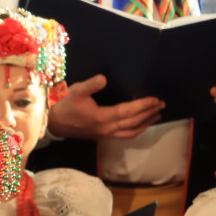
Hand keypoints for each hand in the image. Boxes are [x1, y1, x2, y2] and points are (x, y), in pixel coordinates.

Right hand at [48, 74, 163, 139]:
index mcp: (102, 117)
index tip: (155, 99)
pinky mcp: (102, 137)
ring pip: (131, 131)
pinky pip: (124, 135)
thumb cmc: (65, 106)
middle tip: (161, 104)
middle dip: (149, 113)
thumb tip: (104, 78)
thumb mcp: (76, 92)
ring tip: (157, 115)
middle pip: (133, 122)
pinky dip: (136, 130)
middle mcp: (106, 129)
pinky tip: (141, 125)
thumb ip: (91, 85)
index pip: (128, 111)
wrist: (54, 124)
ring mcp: (105, 135)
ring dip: (145, 123)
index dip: (143, 105)